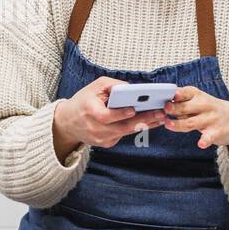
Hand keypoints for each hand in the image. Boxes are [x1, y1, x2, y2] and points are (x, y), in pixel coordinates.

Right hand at [52, 76, 168, 159]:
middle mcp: (95, 128)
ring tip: (160, 117)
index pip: (106, 116)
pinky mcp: (106, 144)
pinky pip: (123, 135)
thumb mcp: (94, 87)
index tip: (133, 109)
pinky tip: (148, 122)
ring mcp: (100, 139)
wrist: (68, 123)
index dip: (120, 114)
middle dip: (143, 120)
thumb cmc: (83, 101)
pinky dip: (135, 128)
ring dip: (144, 125)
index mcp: (89, 112)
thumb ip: (113, 85)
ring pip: (126, 132)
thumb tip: (133, 88)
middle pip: (121, 127)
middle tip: (159, 114)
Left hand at [162, 86, 228, 164]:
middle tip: (164, 110)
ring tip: (168, 124)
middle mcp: (205, 106)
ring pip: (191, 122)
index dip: (176, 94)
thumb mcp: (199, 101)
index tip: (166, 96)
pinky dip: (205, 140)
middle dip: (174, 108)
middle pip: (185, 107)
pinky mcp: (217, 132)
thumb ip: (182, 104)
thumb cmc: (210, 110)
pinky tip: (200, 143)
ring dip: (179, 124)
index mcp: (198, 96)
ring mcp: (211, 119)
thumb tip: (161, 106)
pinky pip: (209, 136)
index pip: (186, 92)